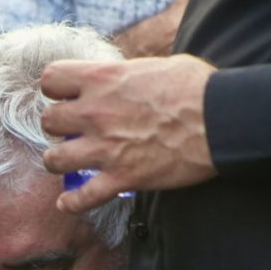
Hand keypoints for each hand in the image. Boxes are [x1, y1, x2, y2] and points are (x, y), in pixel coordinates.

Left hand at [40, 55, 216, 213]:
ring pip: (54, 160)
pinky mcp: (122, 178)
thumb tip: (123, 80)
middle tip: (73, 130)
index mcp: (103, 79)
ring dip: (59, 162)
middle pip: (48, 121)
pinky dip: (73, 203)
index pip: (51, 78)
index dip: (56, 88)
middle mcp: (96, 113)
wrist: (222, 120)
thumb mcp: (157, 66)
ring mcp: (106, 148)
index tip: (67, 94)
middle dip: (58, 126)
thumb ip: (128, 76)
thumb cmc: (198, 87)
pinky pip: (82, 198)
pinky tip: (68, 203)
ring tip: (70, 162)